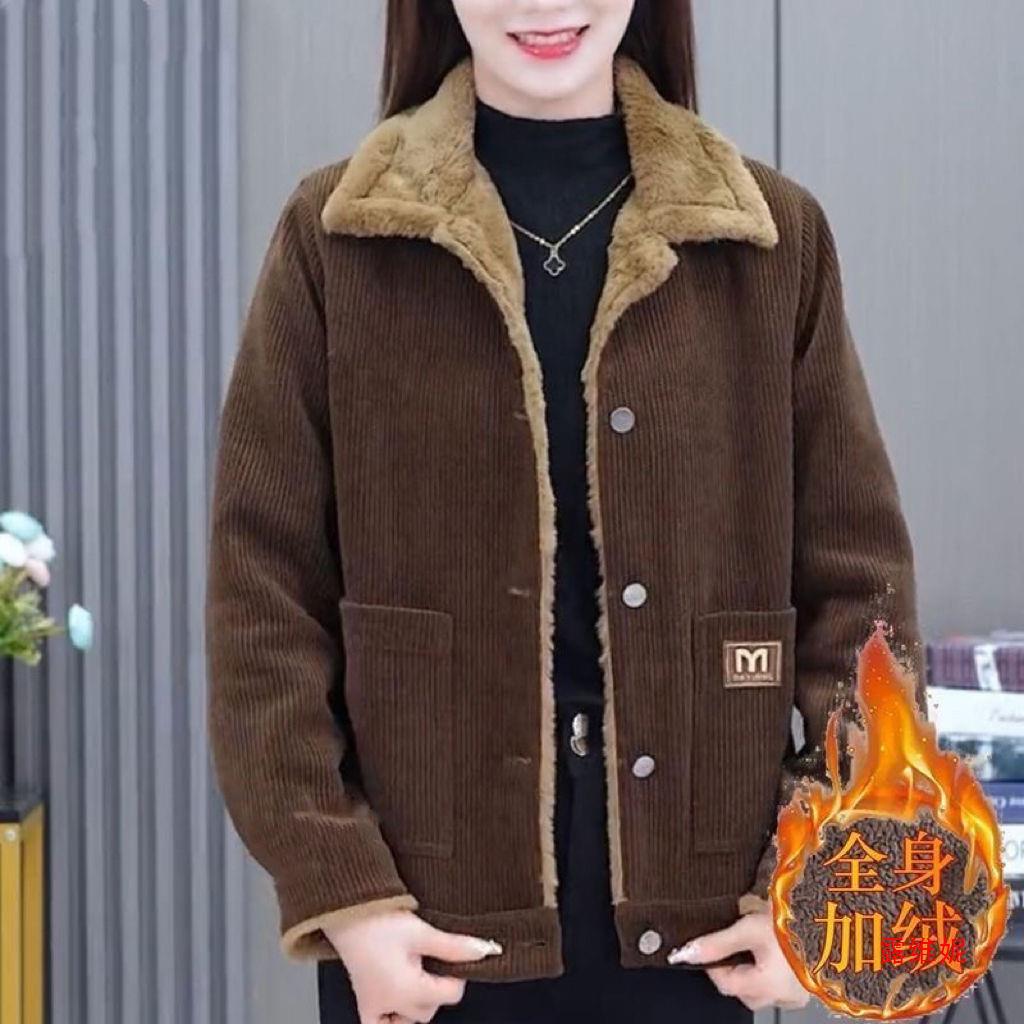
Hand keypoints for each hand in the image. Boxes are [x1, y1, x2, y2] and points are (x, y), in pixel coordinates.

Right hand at [325, 908, 502, 1023]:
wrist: (348, 910)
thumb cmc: (379, 920)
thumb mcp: (423, 931)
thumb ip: (455, 947)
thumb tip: (485, 951)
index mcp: (408, 990)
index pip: (450, 995)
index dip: (457, 974)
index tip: (453, 957)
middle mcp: (390, 1003)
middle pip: (430, 1009)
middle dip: (437, 988)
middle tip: (433, 960)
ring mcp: (375, 1003)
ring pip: (408, 1018)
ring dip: (417, 1003)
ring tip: (417, 973)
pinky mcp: (364, 998)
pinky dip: (391, 1019)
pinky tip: (397, 1004)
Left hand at [666, 910, 809, 1011]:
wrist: (831, 917)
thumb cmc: (794, 923)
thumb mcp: (749, 928)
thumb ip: (717, 943)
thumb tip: (688, 954)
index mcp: (767, 986)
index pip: (725, 984)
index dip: (713, 965)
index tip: (710, 947)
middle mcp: (783, 996)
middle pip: (743, 989)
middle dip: (734, 968)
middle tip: (738, 941)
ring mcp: (798, 992)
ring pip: (762, 987)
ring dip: (753, 969)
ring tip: (758, 943)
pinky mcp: (809, 983)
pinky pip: (780, 982)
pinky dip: (772, 969)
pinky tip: (775, 950)